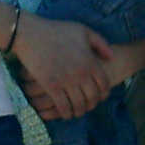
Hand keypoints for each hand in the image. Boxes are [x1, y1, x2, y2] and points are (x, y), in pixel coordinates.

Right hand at [22, 37, 144, 119]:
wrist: (32, 34)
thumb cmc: (58, 31)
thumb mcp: (83, 31)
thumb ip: (100, 43)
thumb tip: (112, 57)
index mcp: (90, 61)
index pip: (104, 84)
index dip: (104, 93)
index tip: (101, 96)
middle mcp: (81, 74)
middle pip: (92, 97)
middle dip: (92, 104)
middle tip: (88, 106)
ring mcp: (66, 81)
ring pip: (79, 105)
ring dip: (80, 111)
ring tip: (78, 111)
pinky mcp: (52, 87)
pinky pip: (63, 107)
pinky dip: (66, 113)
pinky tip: (66, 113)